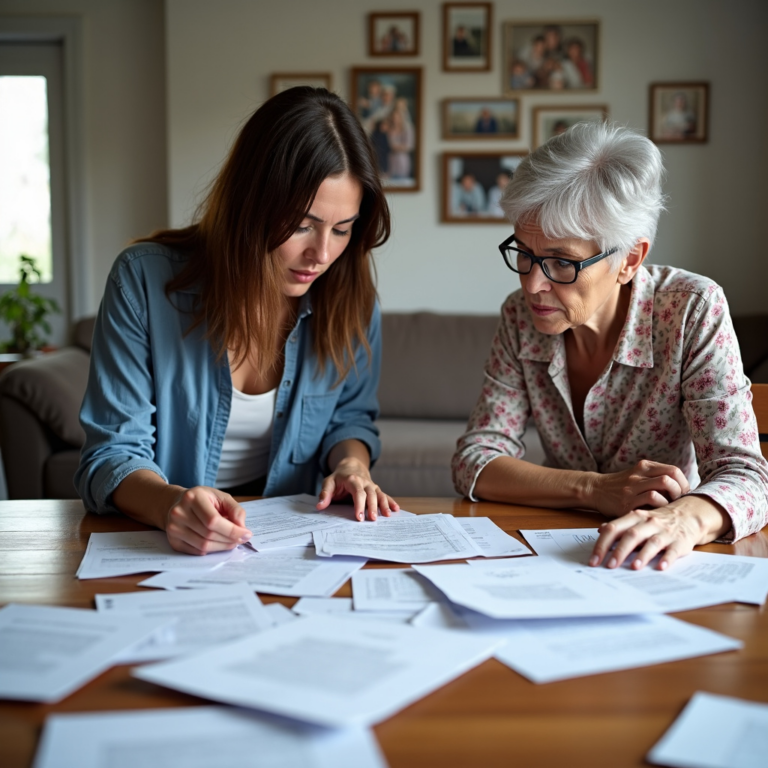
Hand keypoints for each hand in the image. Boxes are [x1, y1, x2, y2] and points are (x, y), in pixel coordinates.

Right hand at [164, 486, 251, 554]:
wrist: (176, 503)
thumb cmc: (203, 499)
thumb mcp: (221, 497)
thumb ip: (235, 510)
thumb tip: (242, 528)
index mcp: (193, 497)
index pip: (214, 520)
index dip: (232, 530)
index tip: (246, 534)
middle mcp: (179, 512)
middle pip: (209, 534)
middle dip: (229, 540)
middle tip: (241, 539)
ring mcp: (174, 528)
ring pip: (203, 546)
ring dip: (222, 547)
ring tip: (231, 541)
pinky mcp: (173, 541)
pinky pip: (196, 551)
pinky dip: (211, 550)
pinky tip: (216, 543)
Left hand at [316, 458, 399, 520]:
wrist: (351, 466)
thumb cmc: (339, 478)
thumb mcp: (329, 482)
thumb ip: (325, 494)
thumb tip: (319, 506)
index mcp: (353, 480)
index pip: (358, 492)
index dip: (359, 505)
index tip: (359, 517)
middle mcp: (365, 482)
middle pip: (371, 494)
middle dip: (373, 507)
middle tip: (373, 519)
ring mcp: (372, 486)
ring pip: (380, 494)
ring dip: (384, 505)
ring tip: (387, 515)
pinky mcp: (376, 489)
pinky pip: (384, 495)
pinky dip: (391, 502)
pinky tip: (396, 509)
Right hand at [589, 460, 690, 518]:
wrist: (595, 490)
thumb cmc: (621, 485)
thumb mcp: (637, 474)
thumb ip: (655, 477)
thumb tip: (682, 488)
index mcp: (644, 466)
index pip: (673, 470)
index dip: (683, 483)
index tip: (683, 494)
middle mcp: (639, 475)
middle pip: (670, 477)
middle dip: (680, 492)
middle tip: (678, 502)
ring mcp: (632, 488)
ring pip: (662, 485)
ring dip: (671, 499)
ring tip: (668, 508)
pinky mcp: (627, 502)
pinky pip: (651, 500)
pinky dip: (659, 507)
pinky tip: (656, 513)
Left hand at [589, 495, 729, 570]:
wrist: (689, 514)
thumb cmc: (657, 520)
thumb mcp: (637, 518)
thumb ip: (620, 525)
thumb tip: (600, 530)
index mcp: (634, 517)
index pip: (614, 529)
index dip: (602, 544)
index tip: (593, 560)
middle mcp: (648, 523)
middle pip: (631, 535)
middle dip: (619, 551)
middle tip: (609, 566)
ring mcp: (665, 532)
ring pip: (652, 543)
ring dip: (642, 555)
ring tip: (633, 567)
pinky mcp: (680, 542)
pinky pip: (673, 551)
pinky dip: (667, 559)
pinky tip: (661, 568)